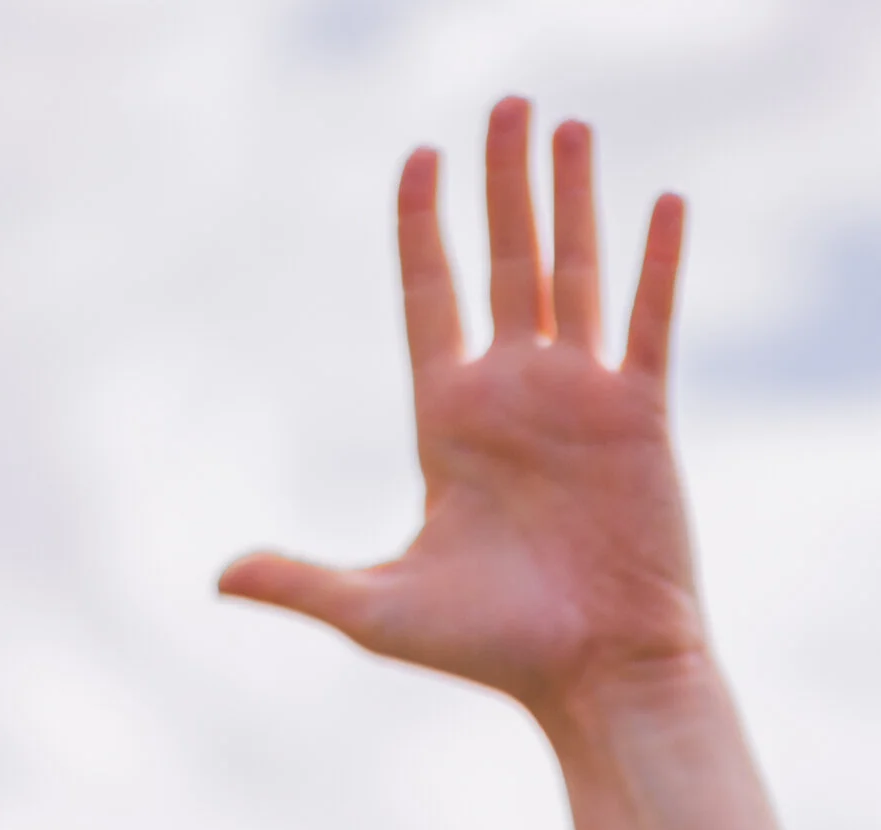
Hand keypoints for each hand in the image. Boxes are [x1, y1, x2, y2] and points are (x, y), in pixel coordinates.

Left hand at [220, 99, 701, 734]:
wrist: (595, 677)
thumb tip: (218, 581)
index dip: (423, 227)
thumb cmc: (492, 652)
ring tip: (565, 125)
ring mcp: (582, 400)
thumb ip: (304, 581)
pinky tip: (662, 198)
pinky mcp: (643, 418)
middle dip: (501, 183)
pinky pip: (649, 322)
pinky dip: (657, 263)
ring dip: (570, 198)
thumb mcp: (380, 611)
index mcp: (450, 421)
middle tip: (503, 101)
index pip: (429, 297)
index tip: (420, 158)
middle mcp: (516, 395)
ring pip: (574, 274)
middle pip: (505, 262)